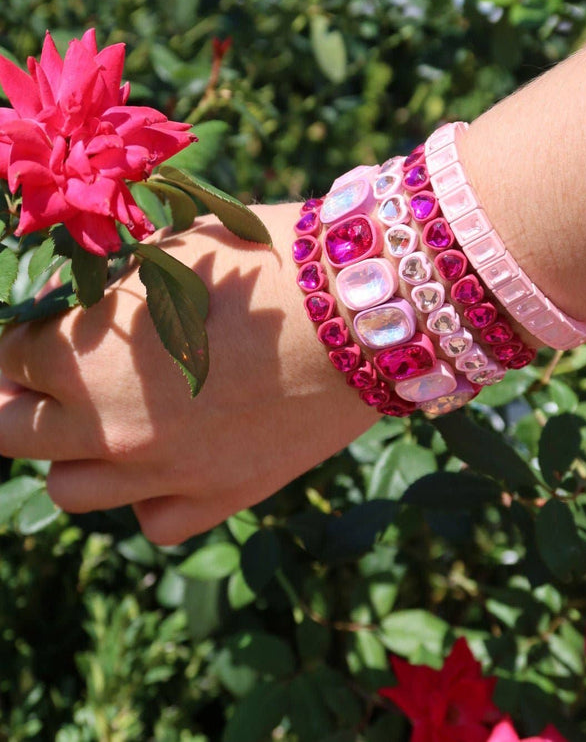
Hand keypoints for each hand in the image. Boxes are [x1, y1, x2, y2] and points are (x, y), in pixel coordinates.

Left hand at [0, 204, 377, 543]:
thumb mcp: (172, 254)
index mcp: (85, 355)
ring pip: (68, 490)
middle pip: (11, 431)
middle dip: (14, 398)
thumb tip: (78, 307)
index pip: (6, 358)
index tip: (32, 331)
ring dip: (72, 452)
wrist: (362, 311)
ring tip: (104, 418)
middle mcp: (108, 425)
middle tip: (40, 377)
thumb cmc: (266, 262)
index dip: (15, 340)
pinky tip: (167, 457)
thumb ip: (110, 291)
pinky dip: (145, 493)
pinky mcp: (221, 497)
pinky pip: (151, 520)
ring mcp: (164, 472)